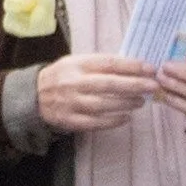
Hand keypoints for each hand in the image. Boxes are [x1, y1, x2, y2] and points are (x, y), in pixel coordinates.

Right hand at [31, 54, 158, 135]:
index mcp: (77, 64)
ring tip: (141, 101)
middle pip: (109, 84)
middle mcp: (74, 83)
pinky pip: (96, 122)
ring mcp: (72, 103)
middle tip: (153, 85)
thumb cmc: (63, 77)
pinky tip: (127, 117)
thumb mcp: (76, 63)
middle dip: (134, 85)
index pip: (108, 63)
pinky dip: (113, 120)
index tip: (150, 68)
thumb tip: (133, 66)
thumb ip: (100, 64)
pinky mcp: (70, 120)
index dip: (131, 66)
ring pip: (104, 104)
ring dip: (126, 103)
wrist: (33, 96)